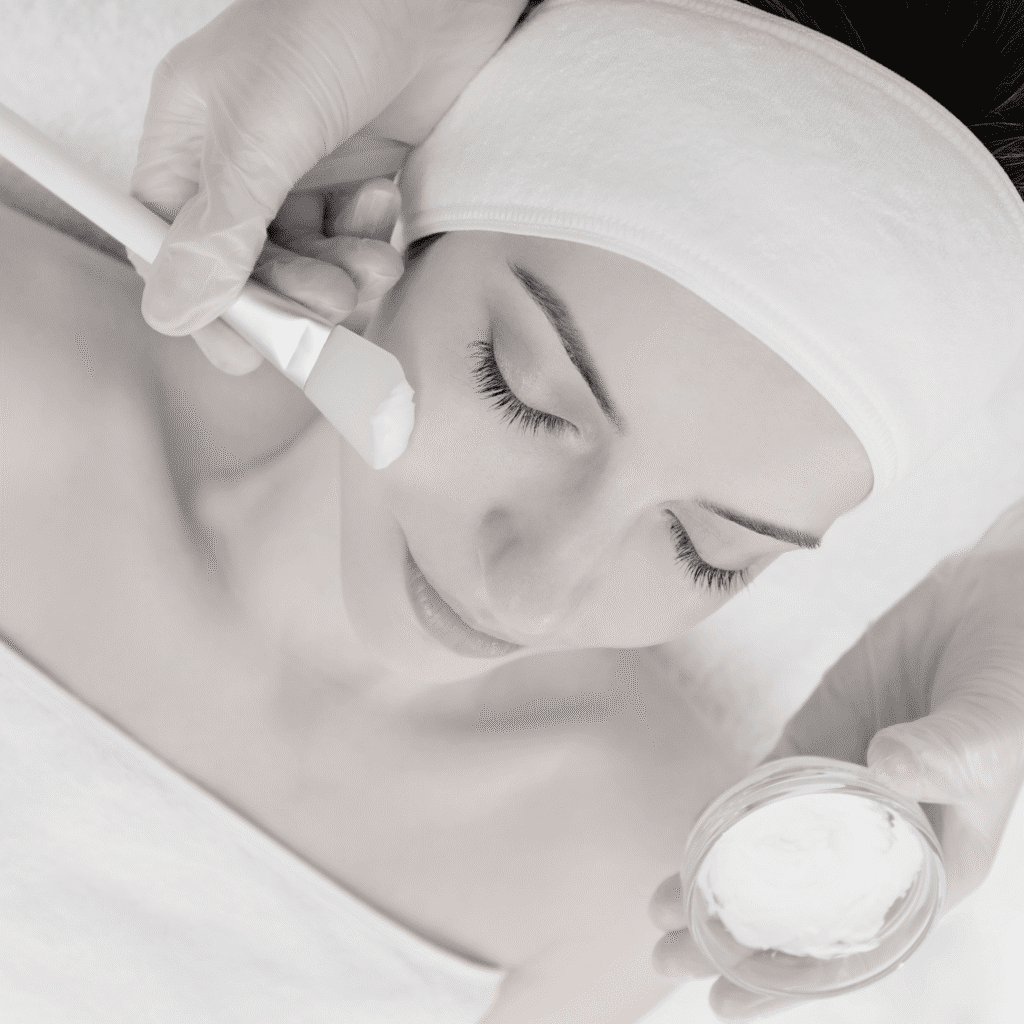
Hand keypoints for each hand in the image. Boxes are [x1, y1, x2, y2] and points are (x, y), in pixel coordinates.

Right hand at [128, 0, 527, 372]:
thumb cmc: (335, 24)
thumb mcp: (262, 134)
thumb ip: (223, 232)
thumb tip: (171, 314)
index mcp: (190, 139)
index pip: (170, 243)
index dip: (204, 304)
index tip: (247, 351)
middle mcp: (241, 160)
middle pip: (248, 266)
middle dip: (292, 292)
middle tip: (333, 303)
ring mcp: (304, 170)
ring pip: (308, 261)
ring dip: (342, 275)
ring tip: (375, 260)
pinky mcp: (360, 177)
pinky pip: (354, 241)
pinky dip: (372, 240)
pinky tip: (386, 205)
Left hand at [648, 498, 1023, 1019]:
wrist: (992, 608)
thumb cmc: (1012, 683)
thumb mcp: (993, 727)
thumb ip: (948, 751)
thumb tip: (883, 766)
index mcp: (929, 866)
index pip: (854, 939)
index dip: (790, 977)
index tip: (726, 1002)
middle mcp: (878, 838)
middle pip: (799, 900)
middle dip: (733, 934)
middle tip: (666, 952)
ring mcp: (840, 788)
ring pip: (769, 846)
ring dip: (717, 875)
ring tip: (661, 902)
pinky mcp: (816, 738)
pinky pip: (764, 782)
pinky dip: (728, 809)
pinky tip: (692, 832)